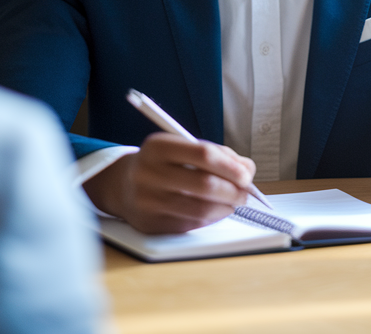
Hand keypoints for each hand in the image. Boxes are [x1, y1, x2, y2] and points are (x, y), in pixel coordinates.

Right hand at [83, 133, 256, 233]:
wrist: (122, 185)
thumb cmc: (163, 164)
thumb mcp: (182, 147)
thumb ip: (216, 154)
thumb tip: (247, 170)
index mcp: (158, 147)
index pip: (203, 154)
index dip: (230, 166)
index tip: (246, 174)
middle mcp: (149, 173)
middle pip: (204, 185)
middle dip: (234, 191)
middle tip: (245, 192)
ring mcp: (148, 201)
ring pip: (201, 209)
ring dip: (226, 207)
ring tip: (233, 202)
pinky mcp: (151, 224)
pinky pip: (191, 224)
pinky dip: (210, 218)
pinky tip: (215, 210)